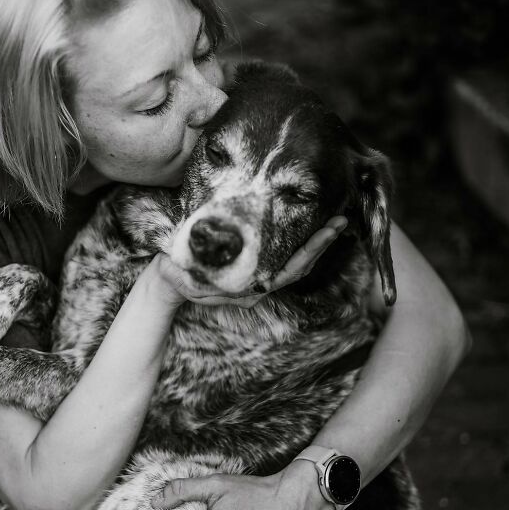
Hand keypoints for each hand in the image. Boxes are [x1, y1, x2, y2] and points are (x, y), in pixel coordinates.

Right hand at [155, 216, 347, 307]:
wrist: (168, 279)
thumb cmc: (177, 274)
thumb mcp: (185, 275)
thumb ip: (201, 278)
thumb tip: (223, 274)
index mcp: (247, 289)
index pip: (287, 273)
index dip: (310, 252)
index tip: (328, 232)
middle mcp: (257, 288)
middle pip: (298, 268)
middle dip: (321, 245)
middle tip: (340, 221)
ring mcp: (257, 280)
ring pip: (294, 265)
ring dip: (314, 245)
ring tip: (333, 223)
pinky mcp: (254, 270)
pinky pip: (284, 260)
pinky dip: (300, 245)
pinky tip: (309, 229)